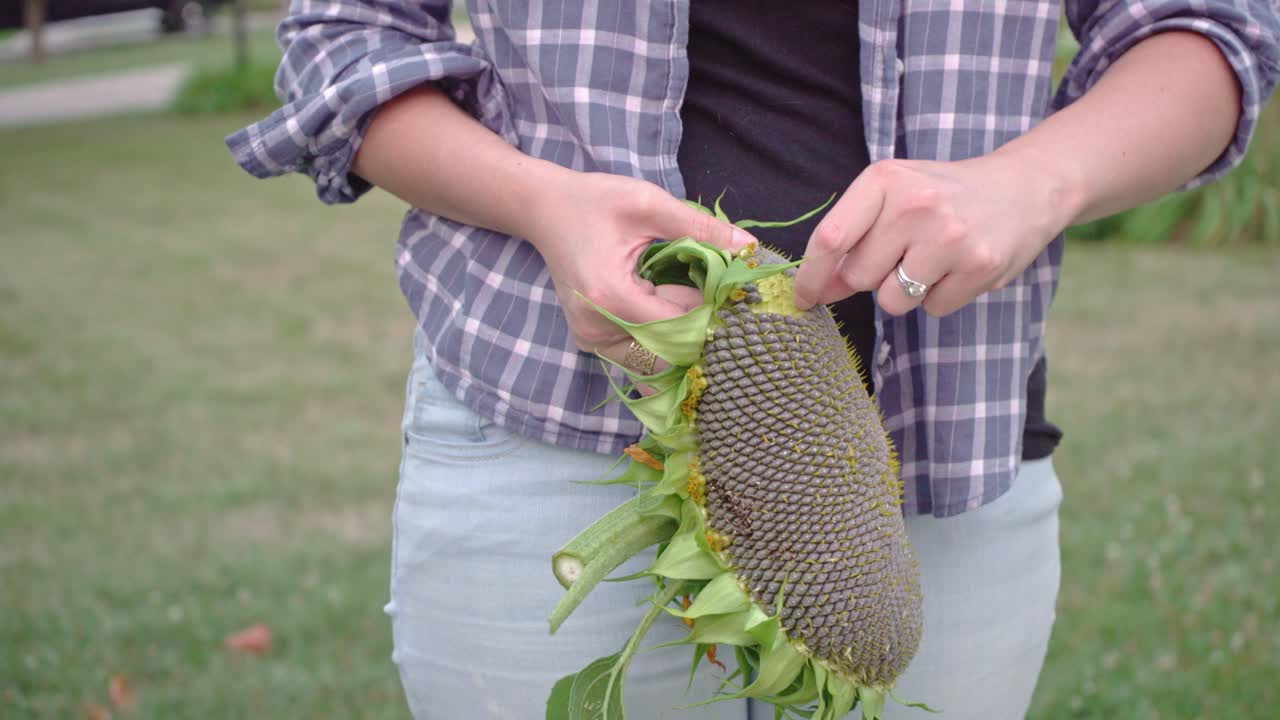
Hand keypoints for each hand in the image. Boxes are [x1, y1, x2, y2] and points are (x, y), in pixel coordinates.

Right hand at [525, 172, 755, 377]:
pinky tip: (657, 301)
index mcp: (610, 296)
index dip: (706, 307)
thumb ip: (700, 228)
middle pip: (668, 349)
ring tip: (673, 290)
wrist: (545, 210)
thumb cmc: (595, 201)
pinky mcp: (591, 342)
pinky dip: (659, 334)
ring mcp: (591, 340)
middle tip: (702, 286)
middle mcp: (596, 328)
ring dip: (676, 330)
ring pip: (655, 357)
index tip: (721, 284)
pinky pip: (638, 351)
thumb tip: (750, 248)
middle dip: (693, 322)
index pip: (677, 324)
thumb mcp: (649, 204)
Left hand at [793, 153, 1071, 316]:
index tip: (802, 298)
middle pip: (858, 277)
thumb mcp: (894, 196)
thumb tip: (819, 289)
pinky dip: (941, 297)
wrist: (1024, 188)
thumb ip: (854, 237)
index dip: (810, 276)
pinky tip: (958, 268)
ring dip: (904, 292)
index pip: (831, 238)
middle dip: (870, 278)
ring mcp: (949, 237)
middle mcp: (915, 205)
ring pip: (893, 300)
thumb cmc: (943, 195)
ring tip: (932, 260)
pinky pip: (933, 309)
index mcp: (884, 180)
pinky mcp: (979, 266)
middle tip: (901, 254)